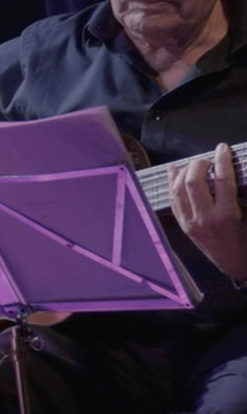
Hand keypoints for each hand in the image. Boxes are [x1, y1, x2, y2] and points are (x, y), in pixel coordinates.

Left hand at [172, 143, 246, 282]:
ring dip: (184, 171)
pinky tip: (175, 172)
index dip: (223, 160)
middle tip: (208, 159)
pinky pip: (173, 199)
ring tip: (195, 165)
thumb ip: (238, 195)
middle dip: (199, 164)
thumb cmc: (246, 240)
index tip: (223, 148)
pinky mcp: (183, 225)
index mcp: (227, 216)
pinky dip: (172, 183)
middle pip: (194, 181)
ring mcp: (191, 222)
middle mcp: (205, 218)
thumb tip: (226, 171)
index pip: (223, 180)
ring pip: (178, 189)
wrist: (236, 264)